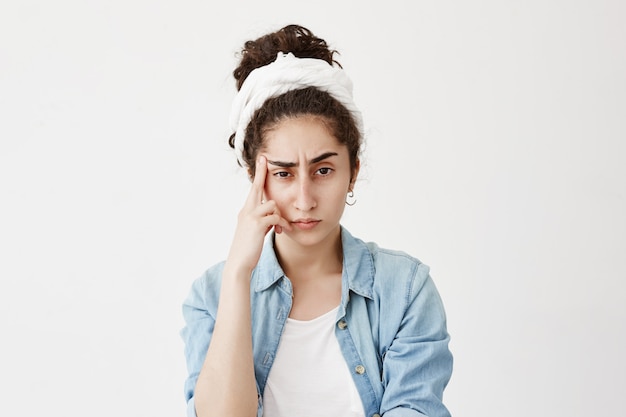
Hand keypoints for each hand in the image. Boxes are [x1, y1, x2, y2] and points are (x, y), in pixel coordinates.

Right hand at [225, 156, 291, 274]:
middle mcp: (246, 210)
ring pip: (273, 204)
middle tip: (264, 158)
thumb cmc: (247, 250)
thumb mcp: (254, 232)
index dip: (257, 176)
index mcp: (245, 211)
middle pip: (256, 187)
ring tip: (281, 228)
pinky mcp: (257, 224)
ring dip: (280, 215)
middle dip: (261, 172)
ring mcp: (250, 216)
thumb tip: (273, 218)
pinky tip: (282, 231)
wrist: (239, 263)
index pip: (252, 190)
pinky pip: (276, 216)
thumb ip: (262, 222)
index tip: (260, 162)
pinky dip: (281, 223)